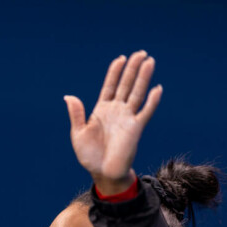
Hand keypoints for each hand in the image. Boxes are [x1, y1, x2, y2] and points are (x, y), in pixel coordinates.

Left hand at [64, 51, 161, 194]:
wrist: (103, 173)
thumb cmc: (90, 156)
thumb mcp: (78, 134)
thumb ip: (76, 115)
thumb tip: (69, 96)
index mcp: (102, 110)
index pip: (110, 85)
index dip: (115, 72)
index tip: (121, 58)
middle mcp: (116, 111)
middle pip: (126, 84)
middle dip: (133, 68)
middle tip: (141, 53)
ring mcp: (127, 118)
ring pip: (137, 93)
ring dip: (144, 78)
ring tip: (150, 61)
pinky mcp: (136, 128)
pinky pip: (146, 112)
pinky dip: (152, 101)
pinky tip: (157, 89)